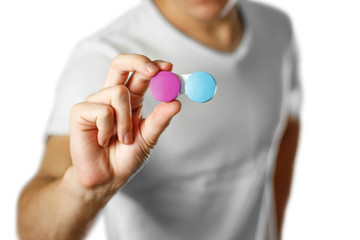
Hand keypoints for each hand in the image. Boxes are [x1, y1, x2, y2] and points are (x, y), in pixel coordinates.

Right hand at [69, 54, 180, 193]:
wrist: (106, 178)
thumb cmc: (126, 157)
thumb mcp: (148, 137)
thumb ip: (160, 120)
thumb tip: (177, 102)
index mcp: (130, 99)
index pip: (139, 73)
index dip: (153, 65)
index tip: (169, 67)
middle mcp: (112, 96)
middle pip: (120, 63)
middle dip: (138, 62)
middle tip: (154, 72)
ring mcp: (95, 102)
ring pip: (118, 92)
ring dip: (125, 121)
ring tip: (122, 139)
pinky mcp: (80, 112)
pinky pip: (102, 111)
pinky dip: (108, 129)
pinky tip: (103, 141)